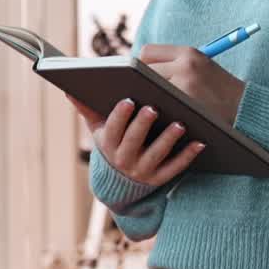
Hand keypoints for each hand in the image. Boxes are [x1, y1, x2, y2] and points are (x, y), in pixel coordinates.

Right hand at [71, 97, 204, 188]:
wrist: (121, 180)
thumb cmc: (113, 142)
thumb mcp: (98, 129)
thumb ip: (87, 109)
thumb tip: (68, 89)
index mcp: (108, 144)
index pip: (112, 129)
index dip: (120, 116)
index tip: (128, 100)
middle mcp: (123, 159)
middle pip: (133, 141)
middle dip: (142, 125)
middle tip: (154, 108)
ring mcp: (142, 171)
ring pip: (156, 155)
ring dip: (168, 140)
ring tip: (180, 124)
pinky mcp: (160, 179)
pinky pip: (175, 168)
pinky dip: (188, 156)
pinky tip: (200, 142)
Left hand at [138, 44, 245, 126]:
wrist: (246, 109)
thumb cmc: (220, 90)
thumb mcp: (202, 66)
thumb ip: (175, 64)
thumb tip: (139, 69)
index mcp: (189, 52)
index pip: (147, 52)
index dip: (141, 64)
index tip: (141, 76)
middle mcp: (185, 64)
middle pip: (143, 69)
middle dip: (140, 82)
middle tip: (141, 93)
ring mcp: (184, 85)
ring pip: (148, 87)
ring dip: (146, 95)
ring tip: (148, 104)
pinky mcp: (185, 103)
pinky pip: (158, 104)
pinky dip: (155, 108)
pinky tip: (157, 115)